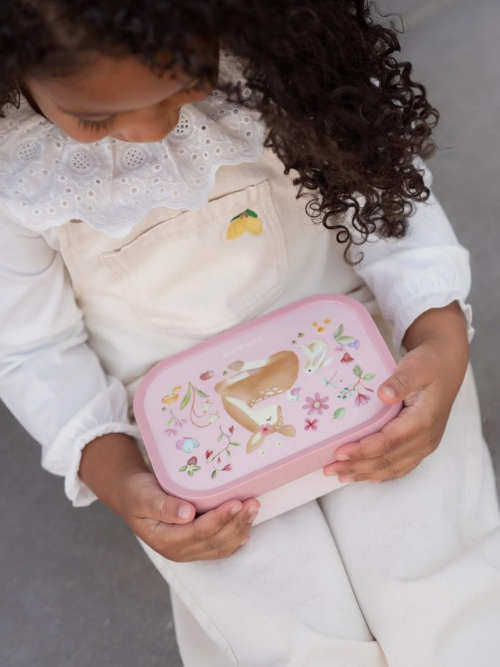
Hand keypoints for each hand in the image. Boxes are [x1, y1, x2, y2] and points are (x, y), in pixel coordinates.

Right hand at [117, 469, 258, 561]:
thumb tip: (187, 514)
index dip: (220, 519)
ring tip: (254, 509)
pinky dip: (235, 539)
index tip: (236, 503)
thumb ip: (164, 506)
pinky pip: (218, 547)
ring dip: (240, 529)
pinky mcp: (194, 545)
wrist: (132, 496)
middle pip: (214, 541)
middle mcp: (178, 550)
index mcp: (165, 540)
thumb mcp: (144, 496)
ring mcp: (187, 550)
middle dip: (236, 523)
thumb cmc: (137, 492)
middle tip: (253, 503)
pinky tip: (246, 529)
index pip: (199, 532)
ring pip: (220, 546)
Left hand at [323, 302, 468, 482]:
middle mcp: (426, 439)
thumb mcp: (416, 366)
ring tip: (340, 476)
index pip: (388, 442)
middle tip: (328, 469)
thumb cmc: (429, 364)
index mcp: (423, 421)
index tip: (339, 452)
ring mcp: (425, 445)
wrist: (447, 367)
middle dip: (357, 466)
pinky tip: (364, 476)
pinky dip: (381, 473)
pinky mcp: (421, 445)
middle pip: (387, 459)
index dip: (363, 450)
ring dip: (365, 473)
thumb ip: (401, 381)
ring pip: (393, 467)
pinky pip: (401, 466)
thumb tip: (385, 394)